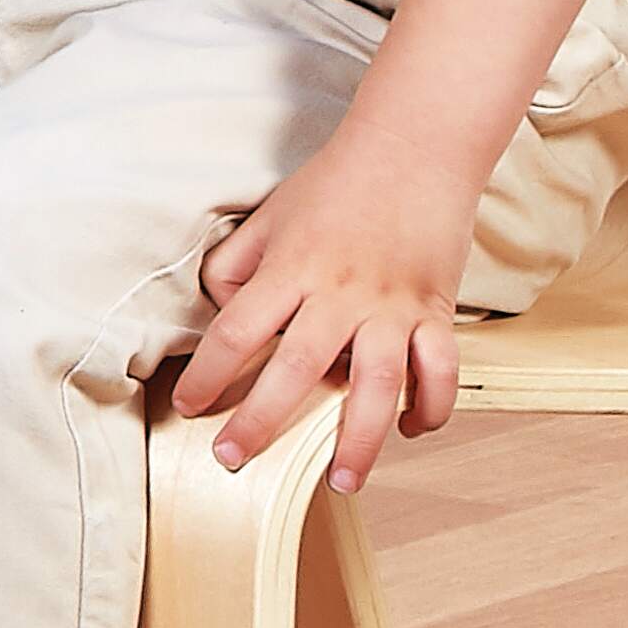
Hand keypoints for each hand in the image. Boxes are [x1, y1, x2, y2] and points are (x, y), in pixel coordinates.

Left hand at [166, 136, 480, 486]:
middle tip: (233, 460)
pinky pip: (439, 370)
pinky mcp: (435, 309)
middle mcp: (341, 293)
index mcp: (292, 268)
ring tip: (340, 483)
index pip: (237, 331)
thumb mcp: (270, 214)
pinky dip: (431, 406)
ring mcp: (393, 305)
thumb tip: (217, 312)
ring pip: (376, 385)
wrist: (415, 145)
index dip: (208, 375)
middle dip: (260, 422)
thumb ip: (236, 264)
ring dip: (358, 440)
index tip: (188, 407)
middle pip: (295, 369)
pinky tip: (411, 430)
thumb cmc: (336, 180)